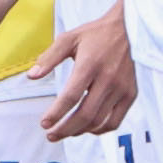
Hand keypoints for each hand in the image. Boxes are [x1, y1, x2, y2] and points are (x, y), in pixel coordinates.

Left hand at [35, 10, 138, 140]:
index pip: (71, 96)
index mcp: (90, 64)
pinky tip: (86, 128)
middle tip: (51, 134)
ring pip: (98, 121)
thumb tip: (31, 75)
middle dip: (65, 129)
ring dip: (79, 131)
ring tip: (65, 132)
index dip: (56, 113)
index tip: (44, 123)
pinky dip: (99, 130)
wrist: (129, 28)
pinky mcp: (130, 94)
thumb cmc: (96, 34)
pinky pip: (115, 121)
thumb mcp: (69, 39)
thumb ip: (49, 57)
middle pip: (85, 114)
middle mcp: (108, 78)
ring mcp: (121, 88)